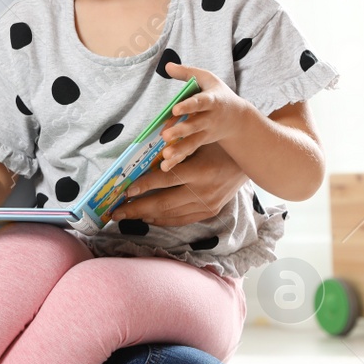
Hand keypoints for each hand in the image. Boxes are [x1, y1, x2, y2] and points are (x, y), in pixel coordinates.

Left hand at [111, 140, 246, 227]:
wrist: (249, 161)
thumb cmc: (218, 146)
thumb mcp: (197, 143)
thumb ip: (173, 153)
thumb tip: (141, 162)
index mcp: (201, 171)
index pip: (165, 180)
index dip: (143, 186)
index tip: (125, 191)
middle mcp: (205, 191)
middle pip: (163, 203)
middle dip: (136, 209)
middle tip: (115, 212)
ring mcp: (208, 205)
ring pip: (171, 215)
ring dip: (145, 216)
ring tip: (126, 215)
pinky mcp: (210, 212)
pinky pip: (181, 220)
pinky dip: (162, 220)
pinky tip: (147, 218)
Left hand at [156, 63, 250, 171]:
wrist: (238, 118)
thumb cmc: (218, 94)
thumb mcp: (207, 79)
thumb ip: (187, 73)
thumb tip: (167, 65)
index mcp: (211, 100)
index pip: (199, 102)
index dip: (188, 106)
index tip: (175, 109)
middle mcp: (209, 118)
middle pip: (194, 125)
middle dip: (181, 130)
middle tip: (165, 135)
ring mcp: (206, 132)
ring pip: (192, 142)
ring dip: (179, 149)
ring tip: (166, 155)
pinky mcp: (202, 141)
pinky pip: (189, 151)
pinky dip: (178, 159)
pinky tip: (165, 167)